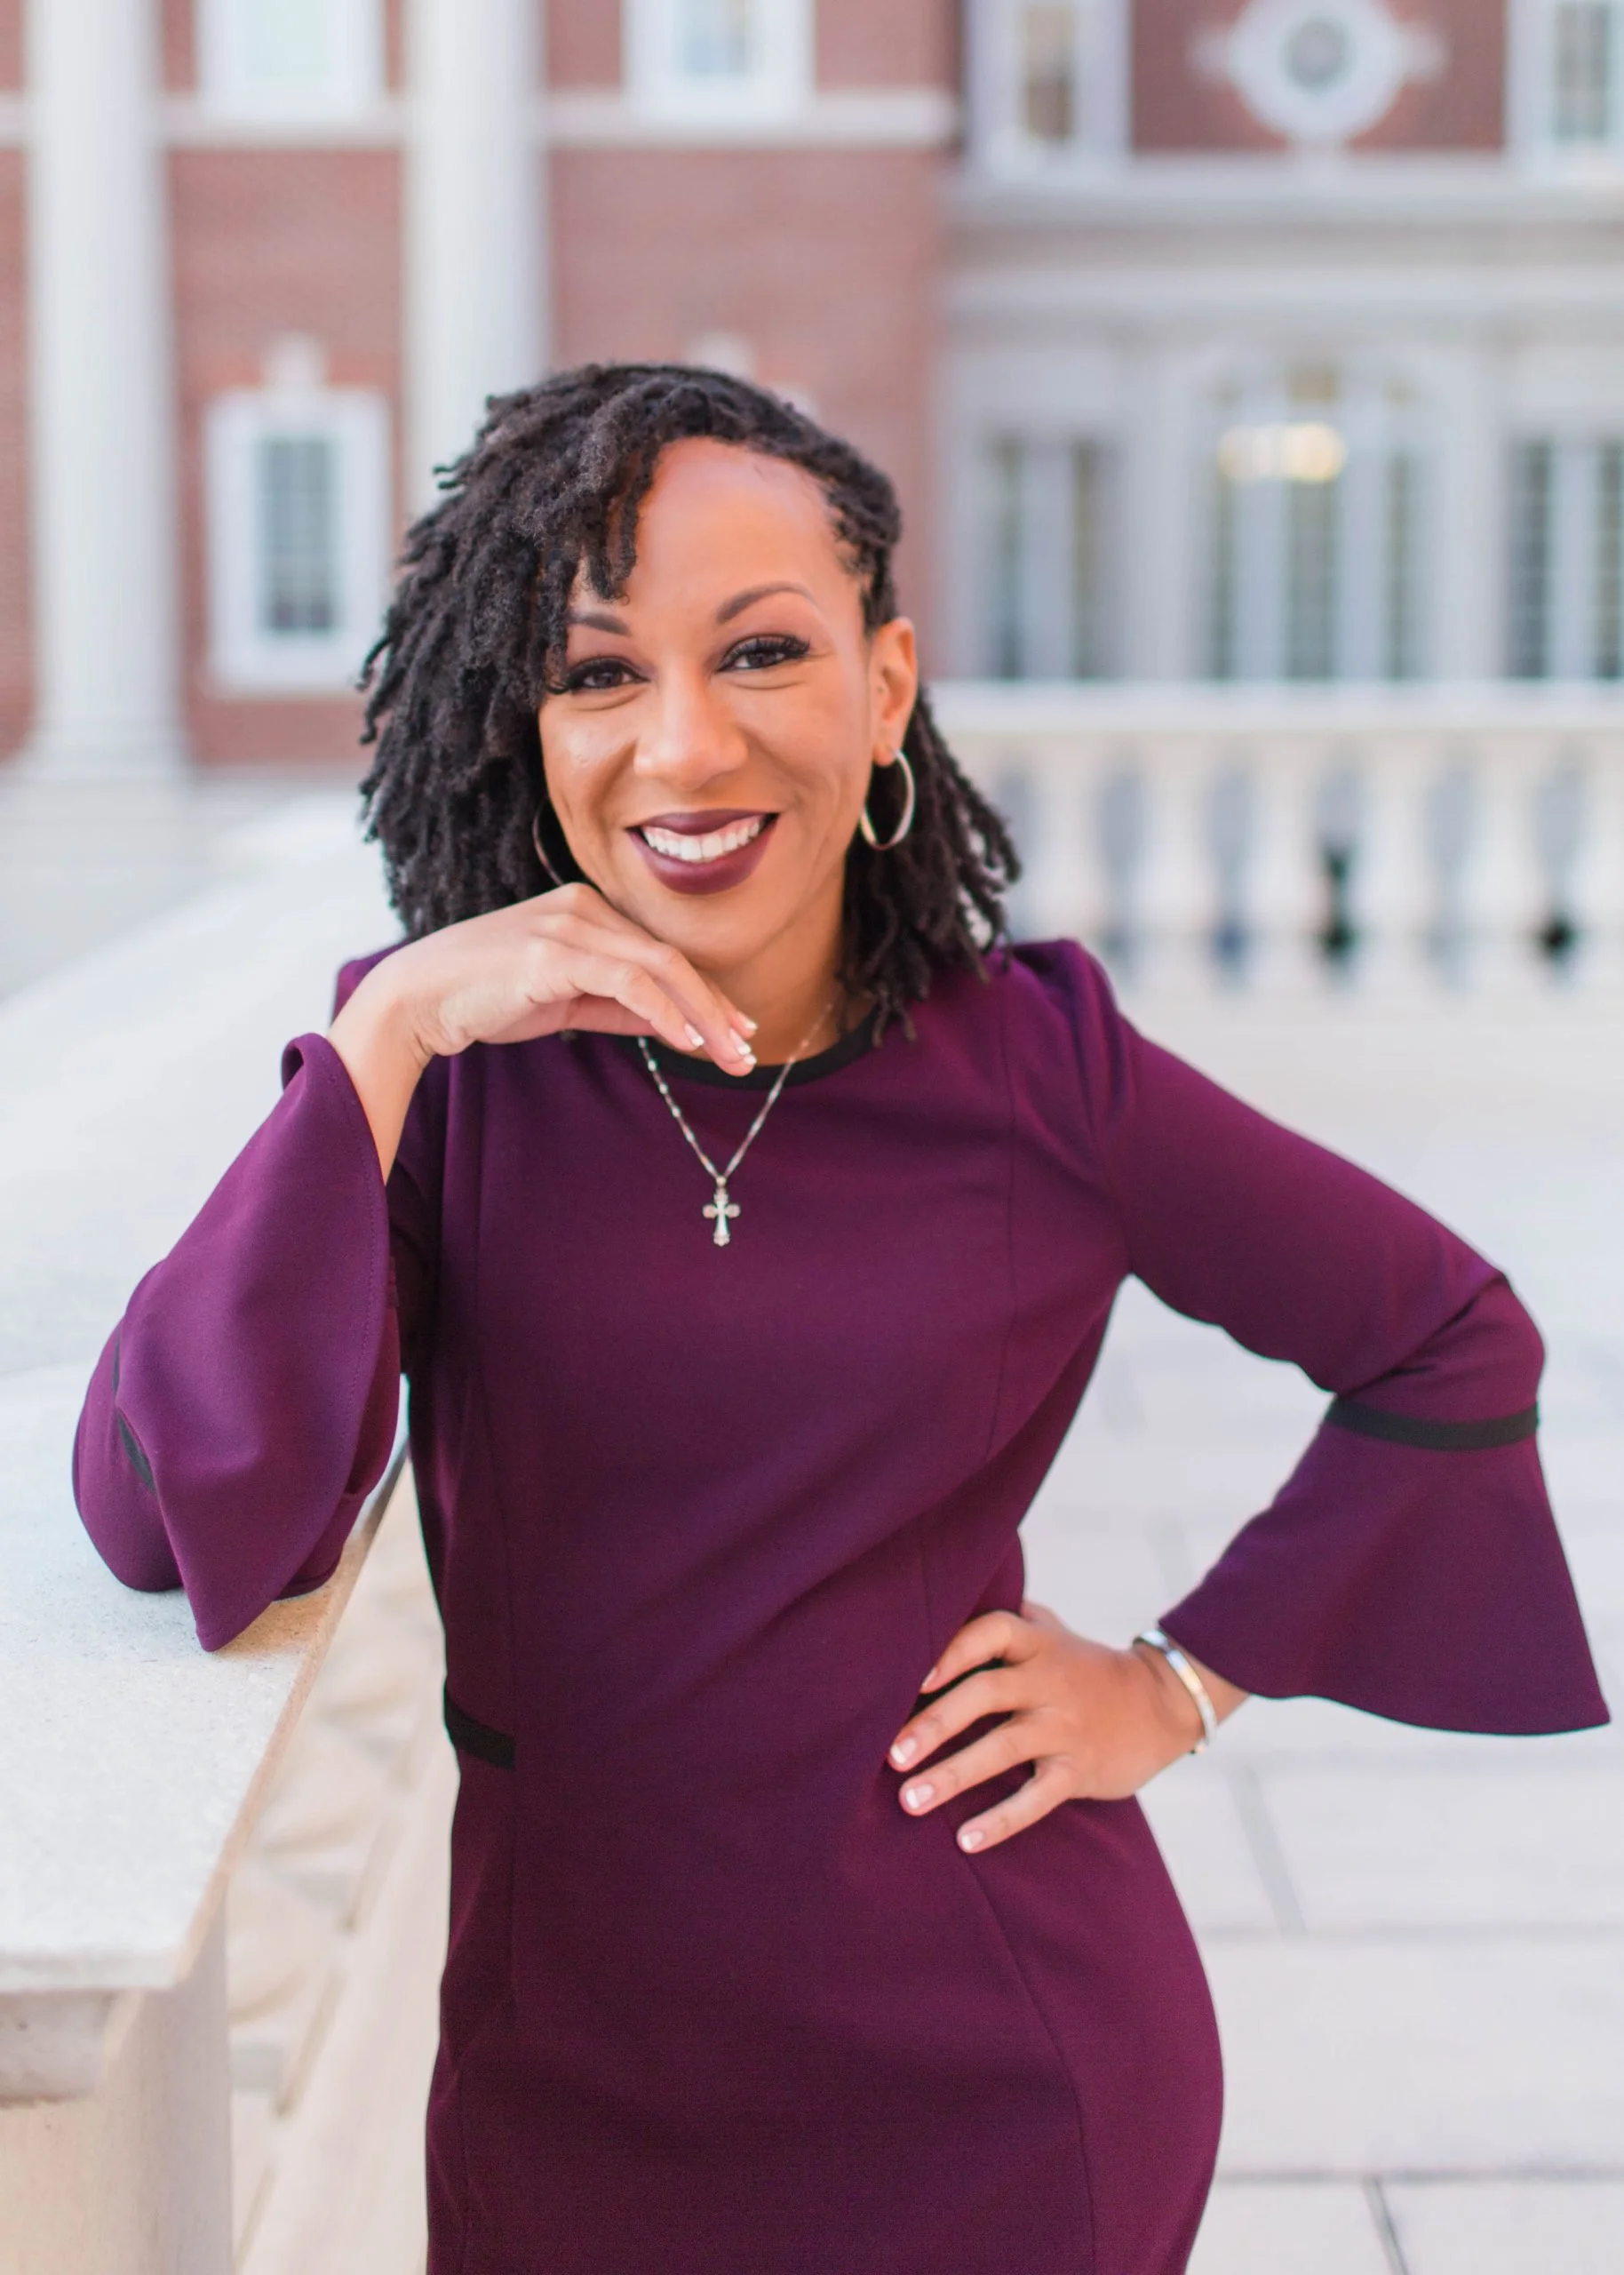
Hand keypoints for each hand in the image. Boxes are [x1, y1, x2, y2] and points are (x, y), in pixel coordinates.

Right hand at [330, 882, 757, 1173]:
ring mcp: (567, 927)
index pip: (661, 952)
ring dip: (703, 1015)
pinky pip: (627, 981)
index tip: (738, 1032)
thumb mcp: (566, 1001)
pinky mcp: (553, 954)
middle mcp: (582, 908)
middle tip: (748, 1050)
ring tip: (731, 1056)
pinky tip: (688, 1041)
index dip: (707, 994)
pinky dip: (664, 1010)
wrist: (417, 998)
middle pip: (670, 957)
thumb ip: (618, 1006)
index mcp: (585, 909)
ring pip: (659, 967)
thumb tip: (674, 1024)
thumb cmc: (485, 999)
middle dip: (716, 1008)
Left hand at [886, 1600, 1240, 1855]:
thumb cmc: (1085, 1668)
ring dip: (954, 1775)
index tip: (911, 1679)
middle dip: (936, 1724)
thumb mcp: (1052, 1632)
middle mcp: (1050, 1680)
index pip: (991, 1632)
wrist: (1162, 1703)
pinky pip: (1039, 1797)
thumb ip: (1005, 1621)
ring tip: (910, 1800)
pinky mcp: (1081, 1768)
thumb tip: (941, 1604)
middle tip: (891, 1755)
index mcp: (1038, 1642)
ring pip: (1004, 1748)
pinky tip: (967, 1840)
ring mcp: (1066, 1726)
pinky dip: (1002, 1820)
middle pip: (986, 1694)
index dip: (951, 1651)